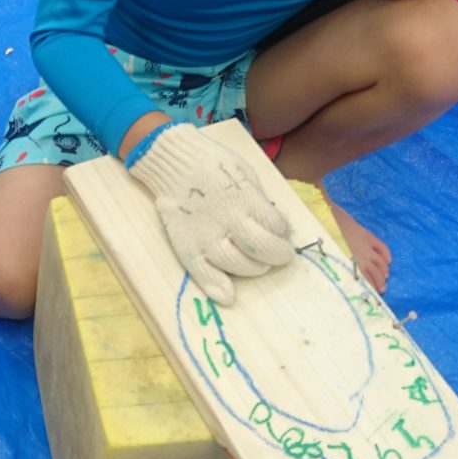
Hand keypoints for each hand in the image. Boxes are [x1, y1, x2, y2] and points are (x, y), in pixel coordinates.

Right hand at [127, 123, 293, 304]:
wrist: (174, 162)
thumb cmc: (214, 165)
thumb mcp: (245, 174)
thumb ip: (259, 202)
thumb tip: (276, 227)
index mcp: (246, 198)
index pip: (276, 226)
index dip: (283, 231)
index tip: (281, 231)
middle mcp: (228, 220)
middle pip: (262, 249)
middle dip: (277, 254)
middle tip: (278, 252)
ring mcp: (207, 236)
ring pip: (238, 265)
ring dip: (255, 268)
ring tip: (257, 262)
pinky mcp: (188, 246)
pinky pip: (203, 273)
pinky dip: (217, 287)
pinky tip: (228, 296)